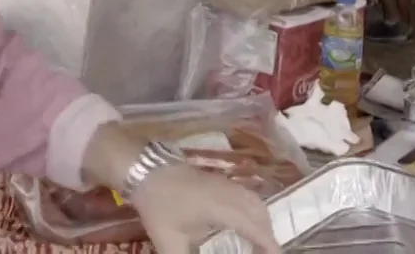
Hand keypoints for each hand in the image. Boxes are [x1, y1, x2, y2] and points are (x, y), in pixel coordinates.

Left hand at [130, 163, 278, 253]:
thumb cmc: (158, 206)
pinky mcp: (217, 178)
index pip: (255, 229)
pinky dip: (252, 207)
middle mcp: (230, 194)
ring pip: (254, 200)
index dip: (269, 244)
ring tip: (259, 238)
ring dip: (261, 219)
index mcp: (224, 209)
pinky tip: (242, 217)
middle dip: (268, 234)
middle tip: (266, 250)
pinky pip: (245, 193)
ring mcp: (224, 183)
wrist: (145, 169)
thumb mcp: (169, 241)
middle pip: (260, 213)